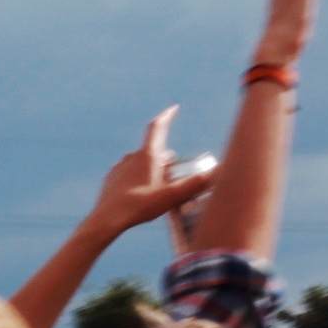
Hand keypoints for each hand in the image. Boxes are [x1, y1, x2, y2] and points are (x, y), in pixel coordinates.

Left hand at [82, 109, 202, 238]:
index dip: (167, 116)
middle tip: (175, 171)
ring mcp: (120, 167)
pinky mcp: (112, 179)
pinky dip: (138, 178)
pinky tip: (141, 192)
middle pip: (153, 150)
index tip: (173, 109)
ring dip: (152, 169)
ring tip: (159, 185)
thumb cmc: (140, 206)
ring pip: (140, 162)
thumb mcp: (173, 196)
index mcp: (148, 156)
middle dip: (165, 158)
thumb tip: (219, 171)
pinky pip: (128, 173)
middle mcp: (132, 157)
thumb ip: (196, 183)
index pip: (157, 127)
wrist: (108, 219)